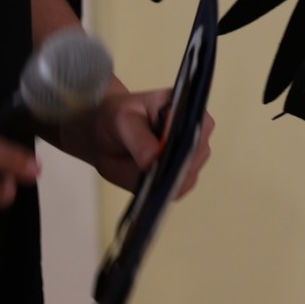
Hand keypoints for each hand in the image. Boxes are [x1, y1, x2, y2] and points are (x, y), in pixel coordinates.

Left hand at [47, 89, 212, 197]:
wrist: (104, 136)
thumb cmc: (118, 117)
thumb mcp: (124, 120)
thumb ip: (139, 138)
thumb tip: (153, 160)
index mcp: (189, 109)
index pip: (200, 128)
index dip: (186, 143)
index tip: (163, 156)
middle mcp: (195, 134)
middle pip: (197, 156)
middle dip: (174, 168)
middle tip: (147, 172)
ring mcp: (188, 158)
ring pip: (188, 177)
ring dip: (166, 183)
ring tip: (142, 179)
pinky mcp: (177, 177)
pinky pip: (176, 191)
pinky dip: (161, 193)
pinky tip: (145, 187)